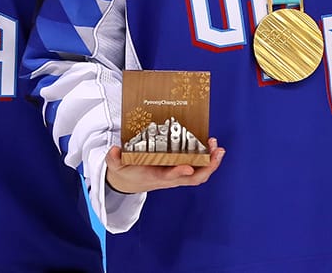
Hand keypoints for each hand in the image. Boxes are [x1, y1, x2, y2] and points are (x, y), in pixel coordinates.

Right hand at [104, 137, 224, 194]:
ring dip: (211, 163)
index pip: (169, 177)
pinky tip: (211, 148)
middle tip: (217, 151)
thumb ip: (113, 159)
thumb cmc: (125, 171)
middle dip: (208, 167)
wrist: (127, 182)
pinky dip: (207, 161)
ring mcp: (176, 176)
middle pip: (193, 178)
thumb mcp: (115, 166)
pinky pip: (197, 169)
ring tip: (218, 148)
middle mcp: (169, 179)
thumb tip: (114, 151)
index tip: (188, 166)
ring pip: (199, 175)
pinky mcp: (179, 171)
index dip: (179, 172)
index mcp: (155, 177)